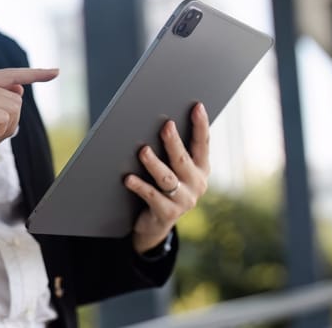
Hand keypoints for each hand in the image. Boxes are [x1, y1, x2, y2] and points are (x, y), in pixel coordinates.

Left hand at [125, 103, 210, 253]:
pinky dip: (139, 185)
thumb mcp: (172, 170)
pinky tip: (128, 178)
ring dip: (154, 163)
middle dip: (174, 142)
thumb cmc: (162, 187)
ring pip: (167, 178)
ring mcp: (183, 200)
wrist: (155, 224)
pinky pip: (151, 196)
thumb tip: (160, 123)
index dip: (200, 125)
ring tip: (143, 151)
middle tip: (166, 126)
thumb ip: (172, 151)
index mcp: (201, 169)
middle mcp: (196, 184)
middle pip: (183, 159)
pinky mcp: (167, 213)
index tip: (197, 106)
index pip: (203, 144)